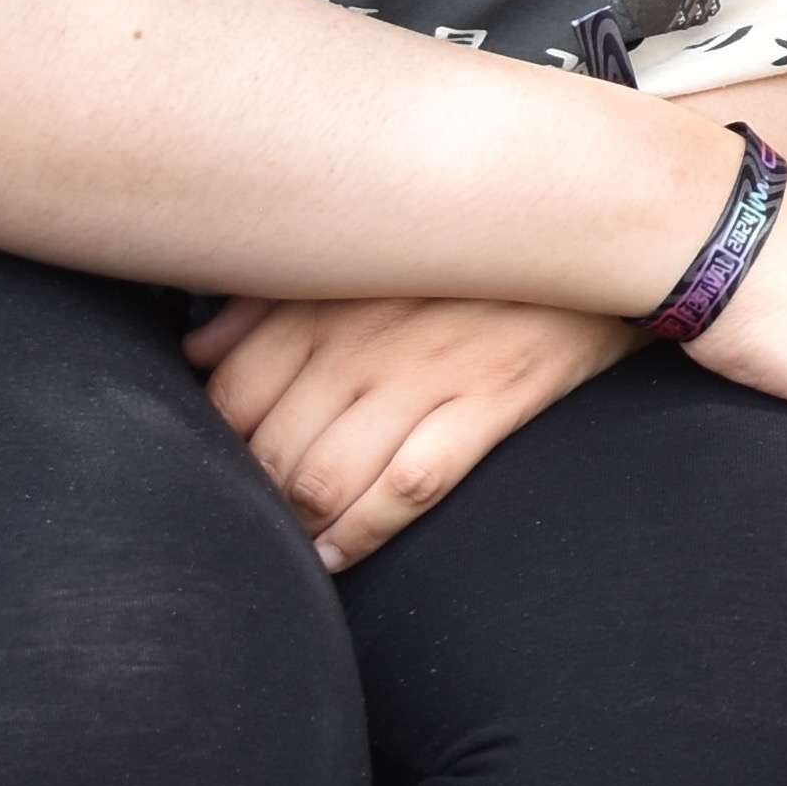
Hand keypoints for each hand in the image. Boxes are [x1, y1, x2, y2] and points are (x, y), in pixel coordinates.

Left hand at [188, 291, 637, 571]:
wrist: (589, 229)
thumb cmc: (460, 253)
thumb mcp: (359, 256)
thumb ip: (269, 303)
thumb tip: (197, 354)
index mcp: (325, 296)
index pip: (231, 391)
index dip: (216, 445)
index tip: (222, 466)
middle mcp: (363, 338)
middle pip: (269, 448)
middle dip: (252, 500)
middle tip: (255, 520)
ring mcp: (428, 373)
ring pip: (325, 478)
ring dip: (297, 528)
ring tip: (293, 545)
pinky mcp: (490, 402)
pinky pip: (408, 488)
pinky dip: (361, 535)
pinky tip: (338, 556)